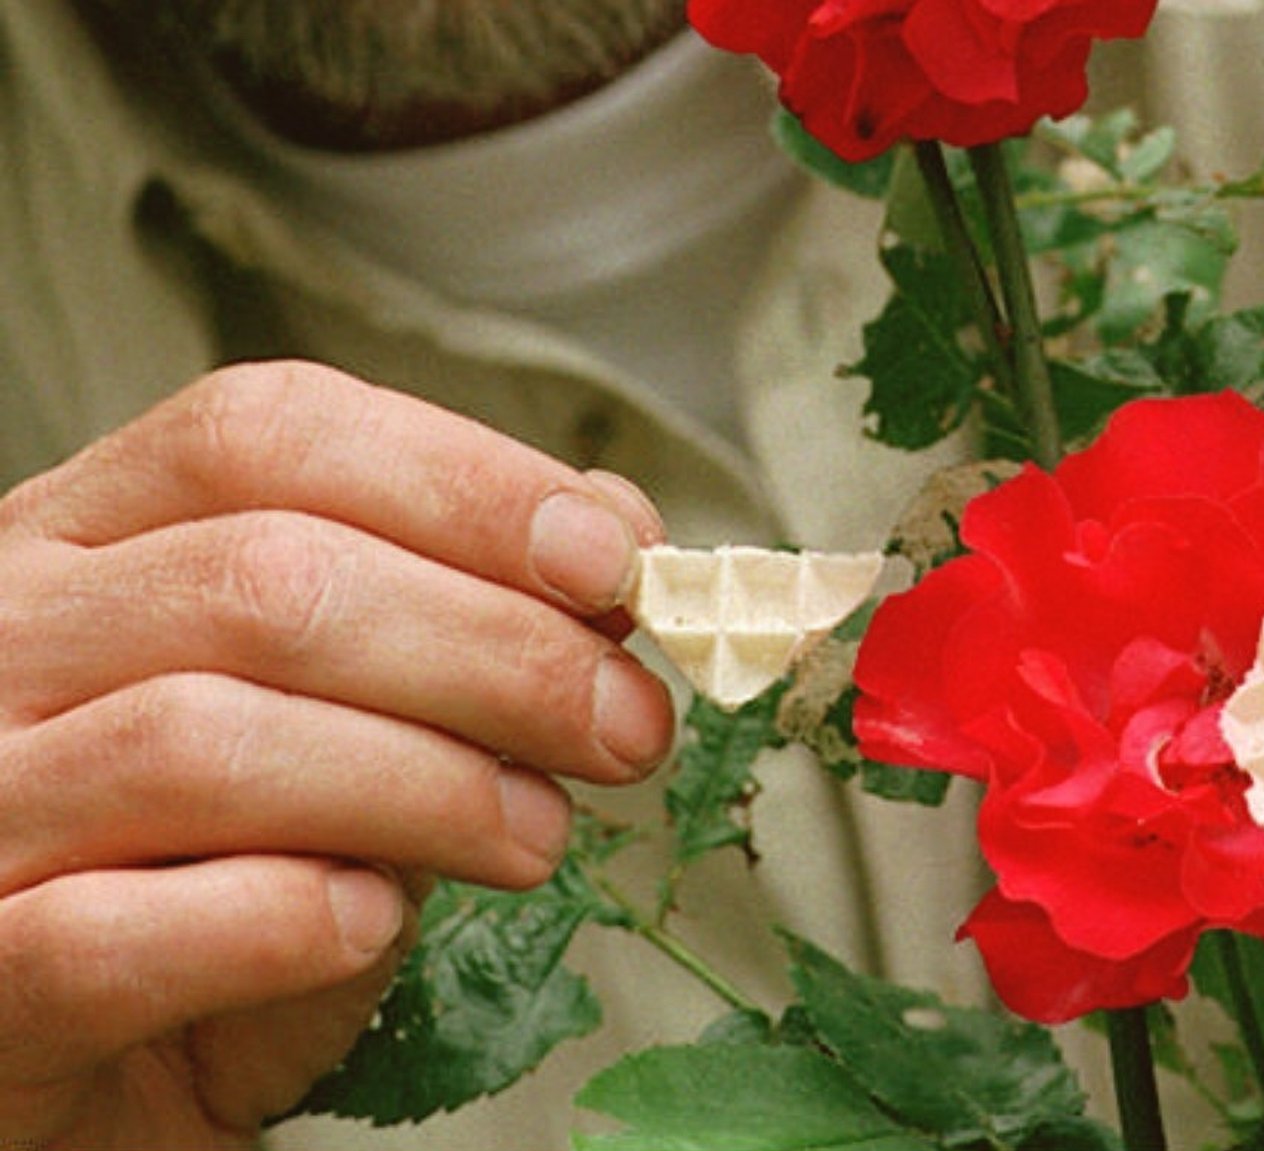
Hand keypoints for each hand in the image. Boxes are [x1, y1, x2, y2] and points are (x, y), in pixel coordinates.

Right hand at [0, 362, 674, 1147]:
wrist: (86, 1085)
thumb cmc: (217, 886)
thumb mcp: (343, 727)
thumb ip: (450, 630)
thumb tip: (615, 542)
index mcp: (83, 540)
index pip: (266, 433)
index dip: (464, 483)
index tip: (613, 558)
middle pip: (266, 582)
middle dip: (495, 649)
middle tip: (626, 724)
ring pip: (204, 742)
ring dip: (427, 787)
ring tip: (539, 837)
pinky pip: (110, 934)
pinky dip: (281, 921)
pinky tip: (375, 923)